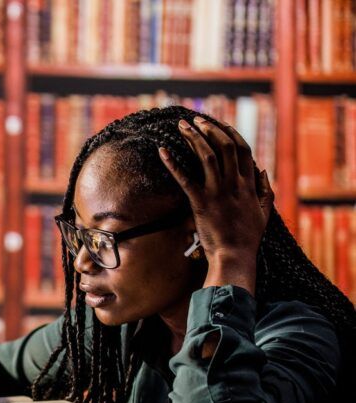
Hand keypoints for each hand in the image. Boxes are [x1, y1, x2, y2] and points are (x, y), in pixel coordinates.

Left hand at [159, 117, 274, 294]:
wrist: (235, 256)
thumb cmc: (247, 239)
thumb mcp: (264, 213)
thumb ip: (266, 191)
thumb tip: (263, 171)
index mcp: (249, 184)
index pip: (243, 149)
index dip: (230, 133)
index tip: (220, 124)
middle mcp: (234, 184)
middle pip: (224, 146)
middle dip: (209, 129)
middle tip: (195, 119)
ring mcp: (218, 192)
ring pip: (207, 156)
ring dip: (193, 137)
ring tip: (182, 125)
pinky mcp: (201, 202)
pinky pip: (185, 178)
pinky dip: (173, 163)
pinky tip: (162, 151)